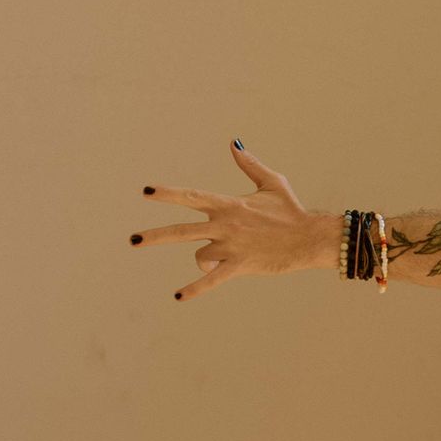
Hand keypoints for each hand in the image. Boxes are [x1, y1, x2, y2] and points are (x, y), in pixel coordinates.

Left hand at [130, 143, 323, 298]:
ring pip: (200, 256)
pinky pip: (212, 280)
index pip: (192, 197)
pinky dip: (195, 288)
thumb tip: (233, 143)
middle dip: (155, 236)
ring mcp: (231, 246)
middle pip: (181, 232)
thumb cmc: (290, 210)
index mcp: (229, 204)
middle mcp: (225, 225)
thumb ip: (248, 164)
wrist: (308, 237)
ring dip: (205, 261)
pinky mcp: (239, 266)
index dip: (168, 194)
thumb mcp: (271, 182)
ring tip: (220, 260)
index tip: (147, 192)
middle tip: (132, 241)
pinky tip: (178, 296)